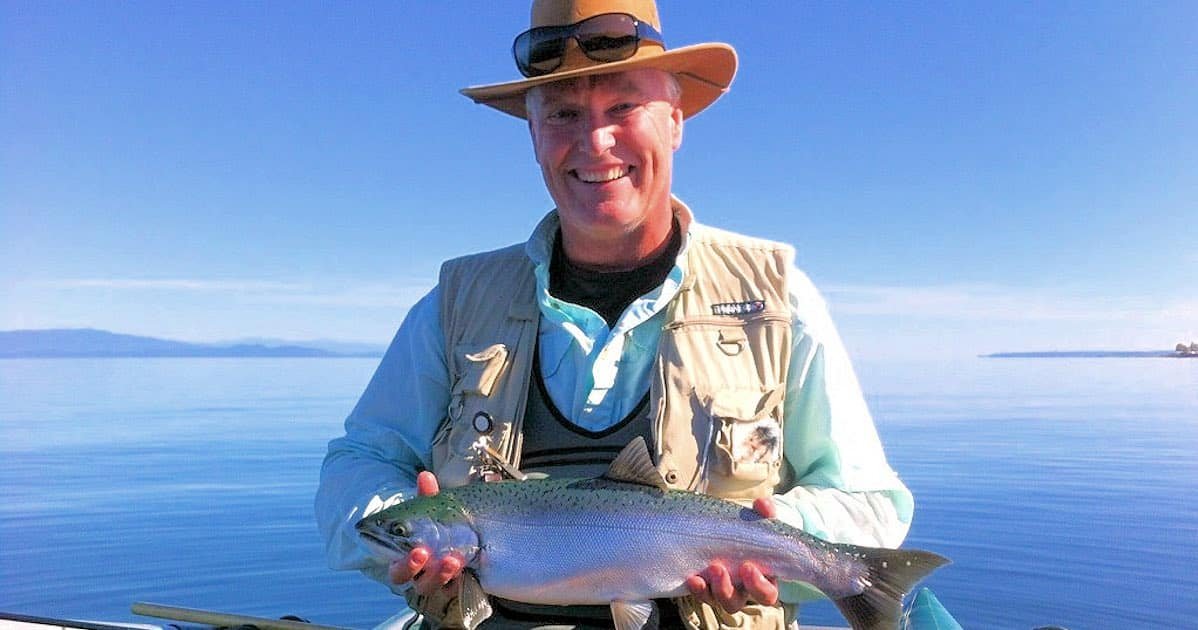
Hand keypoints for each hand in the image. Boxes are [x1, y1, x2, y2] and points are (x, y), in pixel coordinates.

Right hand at [387, 471, 465, 596]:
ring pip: (428, 586)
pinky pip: (452, 590)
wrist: (470, 540)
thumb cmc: (442, 524)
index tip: (417, 549)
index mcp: (403, 553)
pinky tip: (466, 571)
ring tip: (454, 559)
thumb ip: (429, 495)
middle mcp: (414, 571)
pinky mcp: (452, 586)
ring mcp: (433, 581)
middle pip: (403, 578)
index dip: (401, 561)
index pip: (394, 564)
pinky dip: (457, 581)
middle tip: (424, 553)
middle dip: (411, 567)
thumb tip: (425, 475)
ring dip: (440, 574)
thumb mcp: (437, 509)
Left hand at [685, 497, 779, 611]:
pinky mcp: (706, 588)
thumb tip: (763, 504)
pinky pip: (701, 594)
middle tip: (719, 568)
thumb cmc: (752, 533)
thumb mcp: (759, 522)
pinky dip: (697, 588)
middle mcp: (742, 591)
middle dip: (727, 589)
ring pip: (718, 601)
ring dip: (712, 588)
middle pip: (737, 602)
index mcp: (763, 579)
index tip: (748, 567)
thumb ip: (764, 513)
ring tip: (708, 568)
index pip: (767, 594)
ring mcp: (722, 591)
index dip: (759, 586)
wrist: (732, 532)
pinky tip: (692, 578)